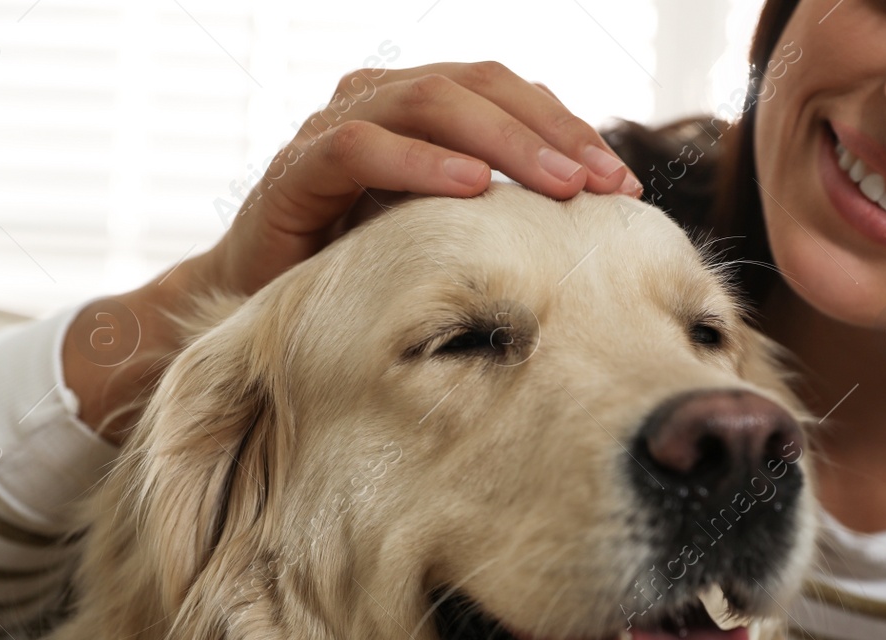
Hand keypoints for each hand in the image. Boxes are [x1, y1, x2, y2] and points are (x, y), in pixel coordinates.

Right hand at [64, 61, 641, 441]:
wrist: (259, 307)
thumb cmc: (364, 269)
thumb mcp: (448, 235)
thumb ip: (503, 214)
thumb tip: (601, 227)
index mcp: (421, 108)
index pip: (509, 94)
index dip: (570, 129)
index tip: (625, 185)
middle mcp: (378, 102)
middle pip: (477, 86)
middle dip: (550, 132)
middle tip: (603, 181)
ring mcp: (333, 129)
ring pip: (427, 103)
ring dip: (501, 142)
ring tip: (557, 182)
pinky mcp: (294, 172)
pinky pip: (359, 149)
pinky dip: (418, 163)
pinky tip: (470, 188)